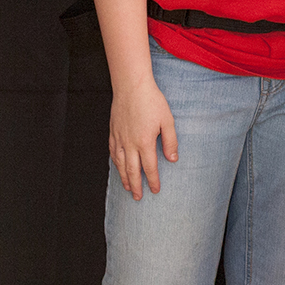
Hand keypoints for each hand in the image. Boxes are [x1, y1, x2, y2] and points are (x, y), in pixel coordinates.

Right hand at [110, 79, 176, 199]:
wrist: (131, 86)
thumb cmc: (152, 101)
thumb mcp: (168, 121)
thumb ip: (170, 142)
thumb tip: (172, 160)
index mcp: (145, 142)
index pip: (149, 168)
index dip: (152, 181)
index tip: (155, 190)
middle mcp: (129, 143)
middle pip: (132, 170)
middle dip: (135, 185)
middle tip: (138, 197)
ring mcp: (119, 138)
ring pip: (119, 163)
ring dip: (123, 177)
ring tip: (127, 187)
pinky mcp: (113, 131)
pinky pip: (112, 152)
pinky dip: (115, 163)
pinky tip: (118, 167)